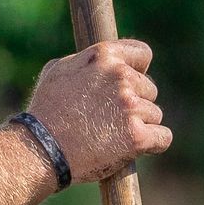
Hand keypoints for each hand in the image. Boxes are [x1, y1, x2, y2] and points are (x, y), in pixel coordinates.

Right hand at [27, 39, 170, 181]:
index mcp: (104, 56)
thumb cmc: (45, 112)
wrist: (40, 150)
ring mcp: (131, 106)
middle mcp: (121, 76)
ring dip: (140, 125)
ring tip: (112, 136)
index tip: (132, 85)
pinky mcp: (137, 136)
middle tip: (111, 119)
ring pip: (155, 115)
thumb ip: (87, 61)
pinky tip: (134, 148)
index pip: (143, 54)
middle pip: (150, 89)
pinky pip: (163, 137)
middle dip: (136, 103)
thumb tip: (104, 59)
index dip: (139, 70)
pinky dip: (152, 144)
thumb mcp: (59, 70)